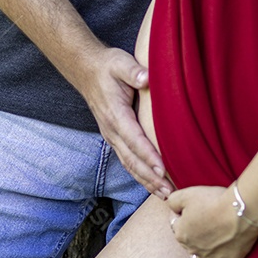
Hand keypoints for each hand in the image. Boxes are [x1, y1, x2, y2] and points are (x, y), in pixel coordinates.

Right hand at [81, 46, 170, 197]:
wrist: (88, 71)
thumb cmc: (108, 67)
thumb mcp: (120, 63)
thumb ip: (133, 71)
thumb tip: (146, 78)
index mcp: (115, 114)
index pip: (134, 139)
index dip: (148, 155)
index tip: (163, 169)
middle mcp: (112, 130)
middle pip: (132, 159)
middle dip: (150, 177)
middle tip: (170, 191)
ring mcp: (112, 136)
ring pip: (129, 164)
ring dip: (146, 181)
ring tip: (165, 195)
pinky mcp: (115, 138)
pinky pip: (128, 161)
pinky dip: (140, 175)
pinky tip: (153, 184)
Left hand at [167, 185, 257, 257]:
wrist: (241, 210)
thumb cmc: (214, 201)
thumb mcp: (188, 194)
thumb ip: (173, 201)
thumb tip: (171, 208)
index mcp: (181, 233)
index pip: (176, 224)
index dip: (184, 213)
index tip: (194, 206)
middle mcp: (192, 249)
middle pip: (188, 241)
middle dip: (193, 231)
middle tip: (206, 218)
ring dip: (202, 249)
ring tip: (212, 236)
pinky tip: (216, 257)